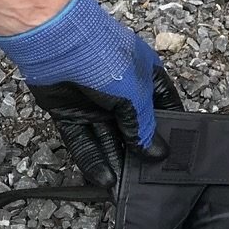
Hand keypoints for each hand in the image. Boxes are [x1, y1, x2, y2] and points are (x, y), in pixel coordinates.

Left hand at [0, 0, 184, 187]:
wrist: (55, 40)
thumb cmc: (102, 55)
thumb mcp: (134, 93)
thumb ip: (143, 126)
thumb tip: (155, 153)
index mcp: (146, 77)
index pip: (164, 108)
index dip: (170, 131)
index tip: (174, 157)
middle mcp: (122, 91)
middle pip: (134, 129)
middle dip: (140, 153)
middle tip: (147, 181)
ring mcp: (94, 103)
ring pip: (108, 139)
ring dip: (116, 162)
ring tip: (124, 188)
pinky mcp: (69, 112)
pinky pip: (83, 141)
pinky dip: (92, 159)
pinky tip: (104, 178)